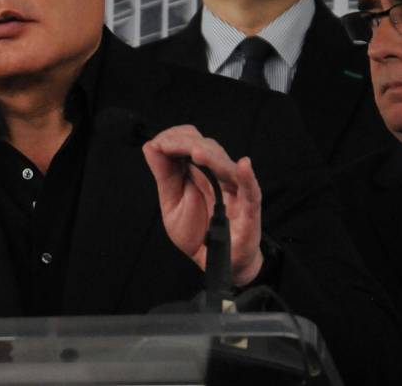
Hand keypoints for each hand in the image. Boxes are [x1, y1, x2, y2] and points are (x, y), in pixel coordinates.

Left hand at [142, 125, 262, 285]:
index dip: (176, 138)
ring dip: (211, 156)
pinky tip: (243, 166)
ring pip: (225, 165)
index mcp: (201, 172)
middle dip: (186, 143)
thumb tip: (151, 146)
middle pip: (208, 147)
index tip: (159, 143)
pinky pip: (251, 192)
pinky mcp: (248, 211)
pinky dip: (248, 178)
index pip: (192, 142)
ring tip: (195, 151)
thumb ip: (164, 175)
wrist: (214, 263)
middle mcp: (219, 176)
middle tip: (167, 146)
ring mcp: (235, 192)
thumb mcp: (172, 203)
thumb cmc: (198, 233)